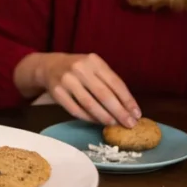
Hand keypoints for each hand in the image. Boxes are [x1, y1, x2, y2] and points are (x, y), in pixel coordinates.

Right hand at [15, 52, 140, 126]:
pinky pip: (76, 110)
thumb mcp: (94, 67)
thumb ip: (109, 82)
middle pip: (104, 94)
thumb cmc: (79, 69)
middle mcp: (80, 68)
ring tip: (114, 124)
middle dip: (119, 112)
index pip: (115, 82)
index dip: (127, 100)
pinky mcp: (57, 92)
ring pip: (89, 104)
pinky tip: (97, 122)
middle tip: (129, 124)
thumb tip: (128, 107)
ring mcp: (67, 80)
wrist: (50, 66)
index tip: (136, 114)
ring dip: (104, 117)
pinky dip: (88, 118)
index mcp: (94, 61)